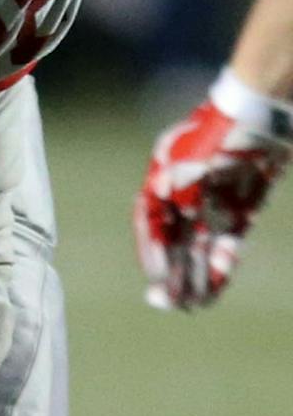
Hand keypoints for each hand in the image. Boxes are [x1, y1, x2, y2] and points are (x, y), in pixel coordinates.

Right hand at [137, 80, 292, 310]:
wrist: (266, 111)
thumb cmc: (222, 133)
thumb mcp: (190, 166)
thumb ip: (179, 200)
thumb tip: (171, 237)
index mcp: (162, 181)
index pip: (150, 223)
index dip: (152, 252)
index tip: (157, 278)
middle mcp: (184, 195)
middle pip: (173, 241)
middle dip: (173, 272)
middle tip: (170, 302)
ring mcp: (213, 202)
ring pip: (199, 247)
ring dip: (195, 276)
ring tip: (192, 305)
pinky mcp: (240, 208)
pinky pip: (226, 243)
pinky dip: (221, 265)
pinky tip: (215, 287)